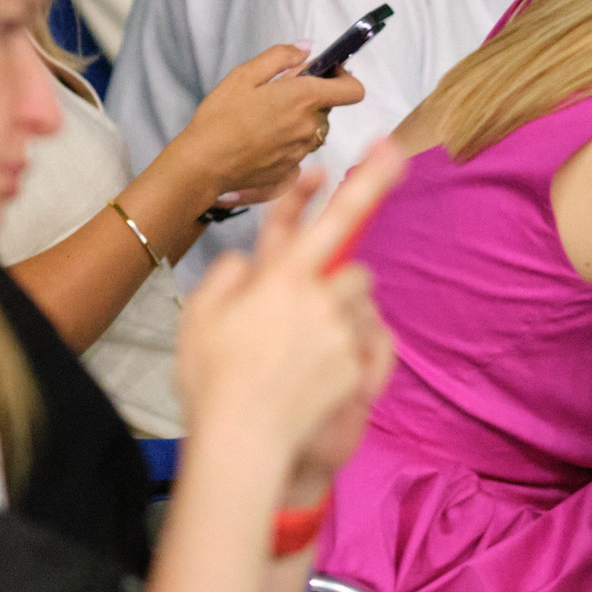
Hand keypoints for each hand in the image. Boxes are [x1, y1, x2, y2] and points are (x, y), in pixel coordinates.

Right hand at [169, 44, 365, 206]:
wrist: (204, 165)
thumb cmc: (220, 118)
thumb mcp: (244, 74)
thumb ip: (281, 56)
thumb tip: (307, 48)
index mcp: (304, 98)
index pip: (353, 90)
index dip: (344, 78)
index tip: (326, 73)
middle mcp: (310, 126)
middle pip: (327, 106)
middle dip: (309, 96)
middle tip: (276, 93)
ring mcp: (302, 150)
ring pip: (313, 128)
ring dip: (298, 119)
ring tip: (264, 118)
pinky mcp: (292, 168)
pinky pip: (299, 147)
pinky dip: (287, 139)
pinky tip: (260, 138)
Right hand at [172, 148, 404, 502]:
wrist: (242, 443)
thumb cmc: (212, 378)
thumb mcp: (199, 317)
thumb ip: (226, 277)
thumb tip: (246, 264)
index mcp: (284, 280)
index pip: (336, 219)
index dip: (368, 181)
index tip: (392, 149)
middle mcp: (321, 301)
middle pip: (353, 271)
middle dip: (336, 282)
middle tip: (303, 312)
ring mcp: (342, 336)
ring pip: (358, 308)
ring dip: (339, 318)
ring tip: (300, 353)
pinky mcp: (356, 369)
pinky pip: (361, 348)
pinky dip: (340, 355)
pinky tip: (307, 379)